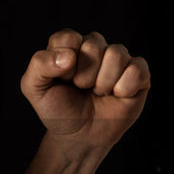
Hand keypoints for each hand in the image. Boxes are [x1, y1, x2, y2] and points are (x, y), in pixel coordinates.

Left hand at [20, 28, 150, 151]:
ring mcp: (118, 58)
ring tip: (97, 92)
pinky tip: (116, 95)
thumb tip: (68, 56)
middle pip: (93, 45)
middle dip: (84, 76)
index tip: (63, 80)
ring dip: (103, 83)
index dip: (64, 64)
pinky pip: (137, 69)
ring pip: (116, 54)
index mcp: (68, 44)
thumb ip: (40, 65)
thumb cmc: (57, 108)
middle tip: (81, 88)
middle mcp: (93, 46)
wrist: (80, 135)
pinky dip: (124, 88)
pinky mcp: (138, 72)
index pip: (68, 38)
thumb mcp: (35, 89)